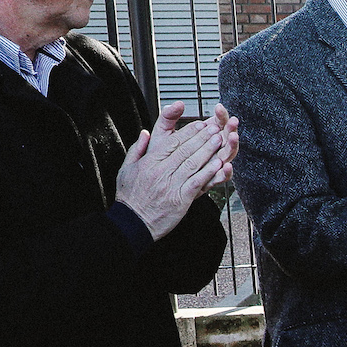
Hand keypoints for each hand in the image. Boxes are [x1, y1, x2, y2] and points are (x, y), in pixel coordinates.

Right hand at [115, 101, 232, 239]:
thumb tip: (145, 132)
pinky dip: (209, 172)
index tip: (199, 124)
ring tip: (219, 140)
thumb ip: (137, 149)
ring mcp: (171, 185)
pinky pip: (197, 182)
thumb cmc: (130, 197)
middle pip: (185, 150)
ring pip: (193, 163)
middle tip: (215, 128)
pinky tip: (219, 164)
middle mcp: (161, 171)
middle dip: (202, 137)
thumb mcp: (127, 169)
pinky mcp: (181, 199)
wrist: (133, 222)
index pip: (172, 142)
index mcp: (150, 162)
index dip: (188, 132)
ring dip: (208, 150)